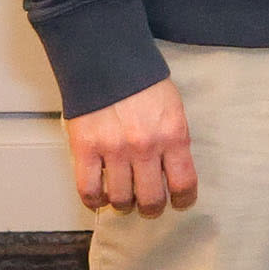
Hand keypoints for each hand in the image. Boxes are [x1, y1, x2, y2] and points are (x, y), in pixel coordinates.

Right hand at [67, 78, 196, 215]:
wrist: (106, 61)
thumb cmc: (142, 82)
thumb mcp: (173, 108)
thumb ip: (174, 139)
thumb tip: (173, 169)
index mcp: (173, 135)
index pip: (184, 182)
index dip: (183, 199)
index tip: (180, 202)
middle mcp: (145, 147)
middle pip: (151, 198)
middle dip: (152, 208)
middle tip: (150, 207)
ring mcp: (113, 150)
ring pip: (121, 199)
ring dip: (124, 205)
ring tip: (124, 201)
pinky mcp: (85, 149)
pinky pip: (89, 189)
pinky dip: (95, 200)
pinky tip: (100, 198)